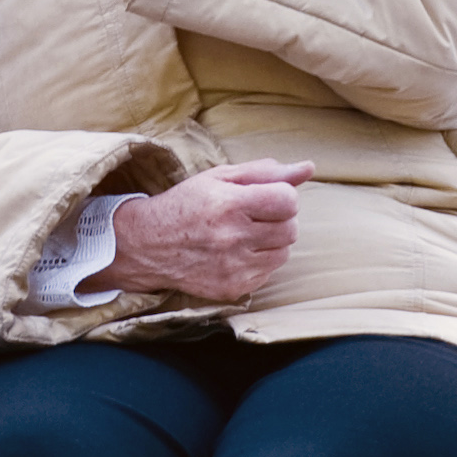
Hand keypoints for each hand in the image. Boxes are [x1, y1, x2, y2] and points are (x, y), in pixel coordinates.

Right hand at [101, 159, 308, 301]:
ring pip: (284, 252)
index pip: (289, 201)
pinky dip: (259, 262)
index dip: (281, 196)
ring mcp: (233, 267)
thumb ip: (266, 172)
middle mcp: (232, 238)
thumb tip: (308, 168)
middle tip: (251, 216)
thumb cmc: (187, 204)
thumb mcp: (220, 178)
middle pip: (291, 229)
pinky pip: (268, 273)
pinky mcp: (233, 289)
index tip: (264, 197)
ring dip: (271, 242)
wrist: (147, 244)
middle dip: (278, 220)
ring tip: (243, 235)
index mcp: (229, 204)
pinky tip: (235, 253)